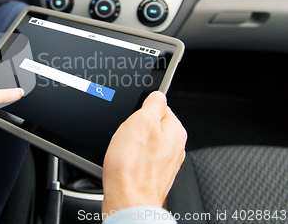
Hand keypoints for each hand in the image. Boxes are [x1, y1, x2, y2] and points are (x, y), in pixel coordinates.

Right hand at [102, 91, 186, 213]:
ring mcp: (163, 164)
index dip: (141, 109)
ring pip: (142, 143)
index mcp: (175, 131)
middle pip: (149, 126)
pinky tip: (122, 164)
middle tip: (125, 136)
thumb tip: (157, 95)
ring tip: (123, 152)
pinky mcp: (151, 176)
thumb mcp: (141, 121)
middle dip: (134, 128)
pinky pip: (138, 159)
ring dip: (129, 145)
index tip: (131, 116)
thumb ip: (153, 104)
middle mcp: (174, 148)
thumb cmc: (133, 166)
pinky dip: (128, 159)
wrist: (127, 201)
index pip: (159, 107)